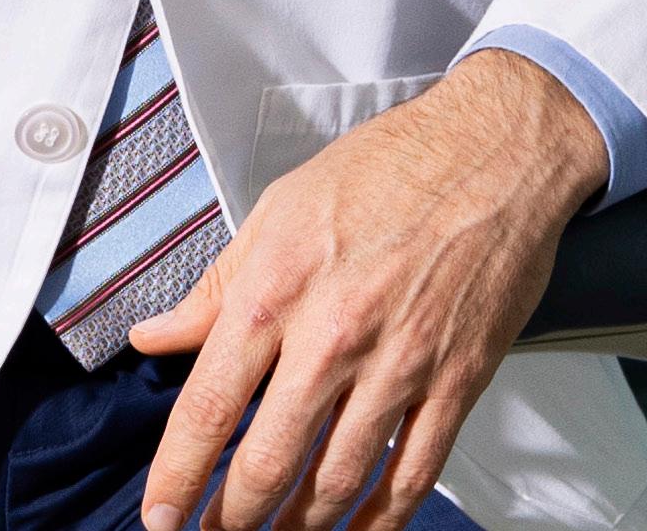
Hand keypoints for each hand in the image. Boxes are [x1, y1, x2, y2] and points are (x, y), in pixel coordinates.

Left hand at [126, 47, 605, 530]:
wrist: (491, 153)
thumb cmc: (385, 170)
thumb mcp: (277, 210)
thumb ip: (213, 286)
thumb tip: (156, 336)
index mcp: (276, 288)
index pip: (208, 404)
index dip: (176, 474)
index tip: (158, 514)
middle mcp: (331, 335)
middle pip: (267, 460)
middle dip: (230, 518)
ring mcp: (398, 366)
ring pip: (336, 482)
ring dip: (298, 528)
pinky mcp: (454, 385)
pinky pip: (411, 476)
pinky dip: (380, 522)